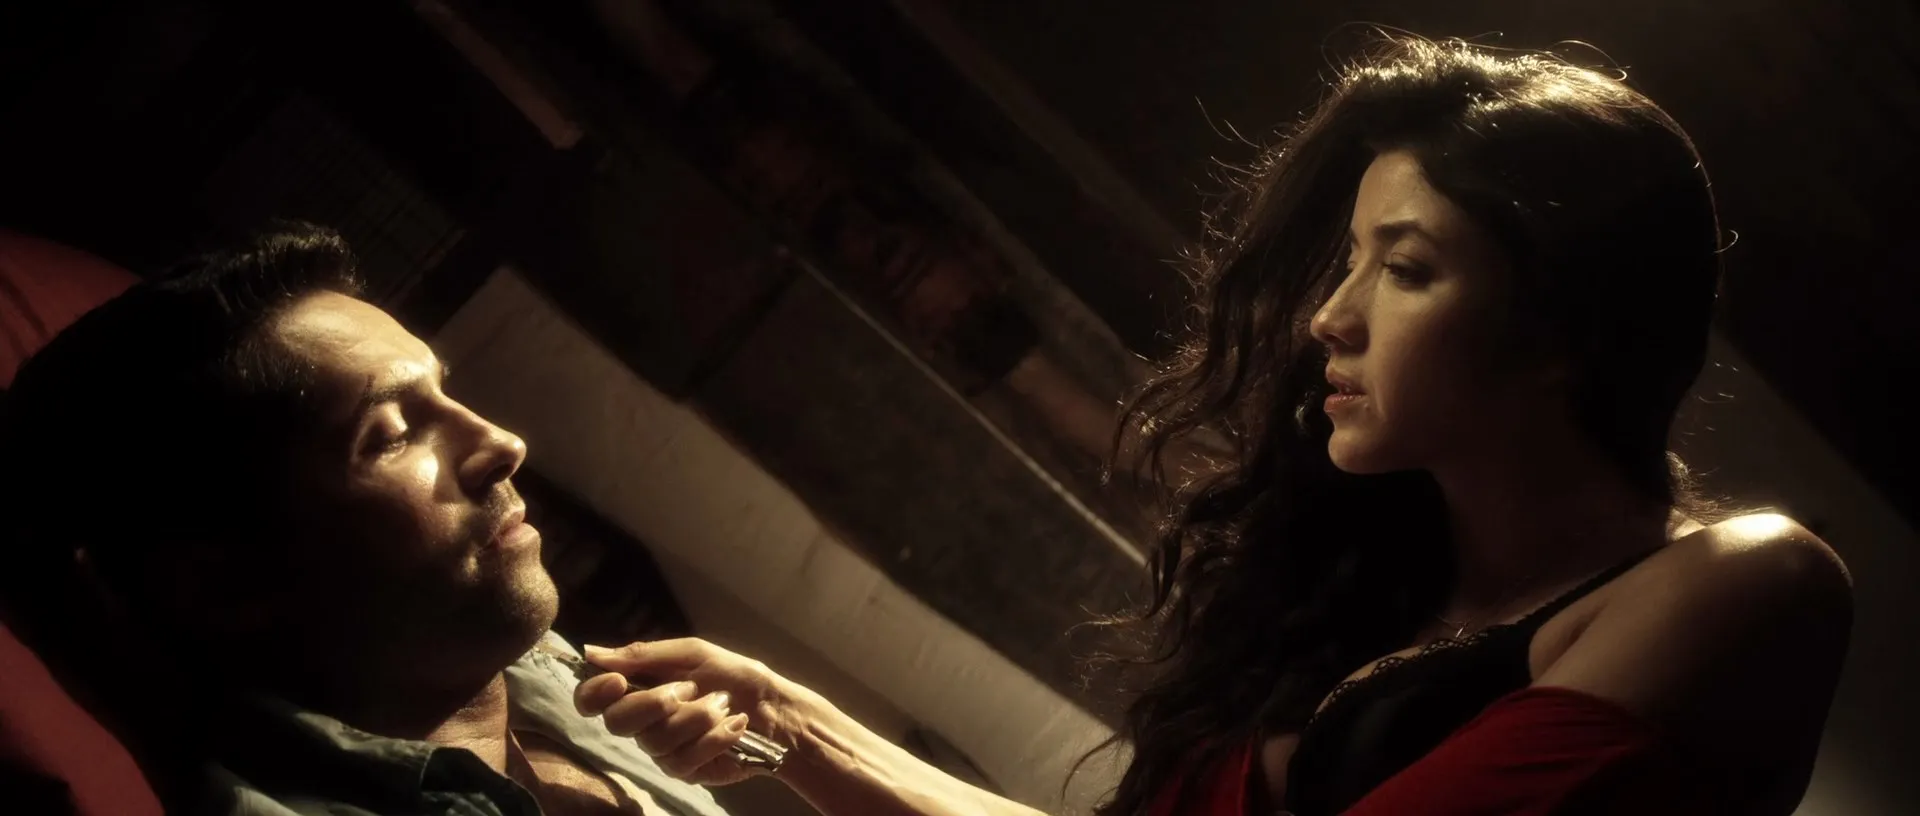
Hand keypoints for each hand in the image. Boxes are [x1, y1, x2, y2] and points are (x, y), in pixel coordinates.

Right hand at [575, 638, 799, 785]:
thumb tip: (591, 652)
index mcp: (639, 688)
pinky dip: (714, 737)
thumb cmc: (734, 676)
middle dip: (656, 701)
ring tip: (724, 704)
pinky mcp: (684, 771)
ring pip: (656, 740)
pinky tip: (735, 726)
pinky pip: (683, 759)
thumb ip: (643, 655)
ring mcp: (662, 749)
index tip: (617, 681)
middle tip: (690, 688)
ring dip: (698, 717)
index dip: (594, 693)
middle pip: (618, 722)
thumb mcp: (693, 654)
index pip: (592, 699)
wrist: (775, 710)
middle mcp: (643, 722)